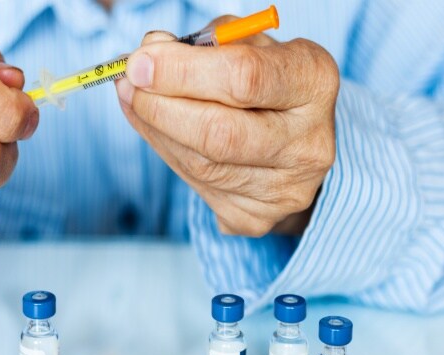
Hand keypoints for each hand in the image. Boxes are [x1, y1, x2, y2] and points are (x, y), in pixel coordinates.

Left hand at [116, 22, 338, 236]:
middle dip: (160, 107)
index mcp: (314, 83)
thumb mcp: (246, 47)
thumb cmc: (266, 83)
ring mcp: (287, 190)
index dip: (182, 71)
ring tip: (138, 101)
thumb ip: (201, 47)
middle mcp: (310, 144)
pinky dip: (170, 155)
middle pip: (221, 135)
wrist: (295, 141)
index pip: (244, 78)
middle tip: (129, 85)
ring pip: (202, 166)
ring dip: (156, 131)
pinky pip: (198, 189)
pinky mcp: (259, 217)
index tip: (139, 62)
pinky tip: (162, 132)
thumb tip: (145, 59)